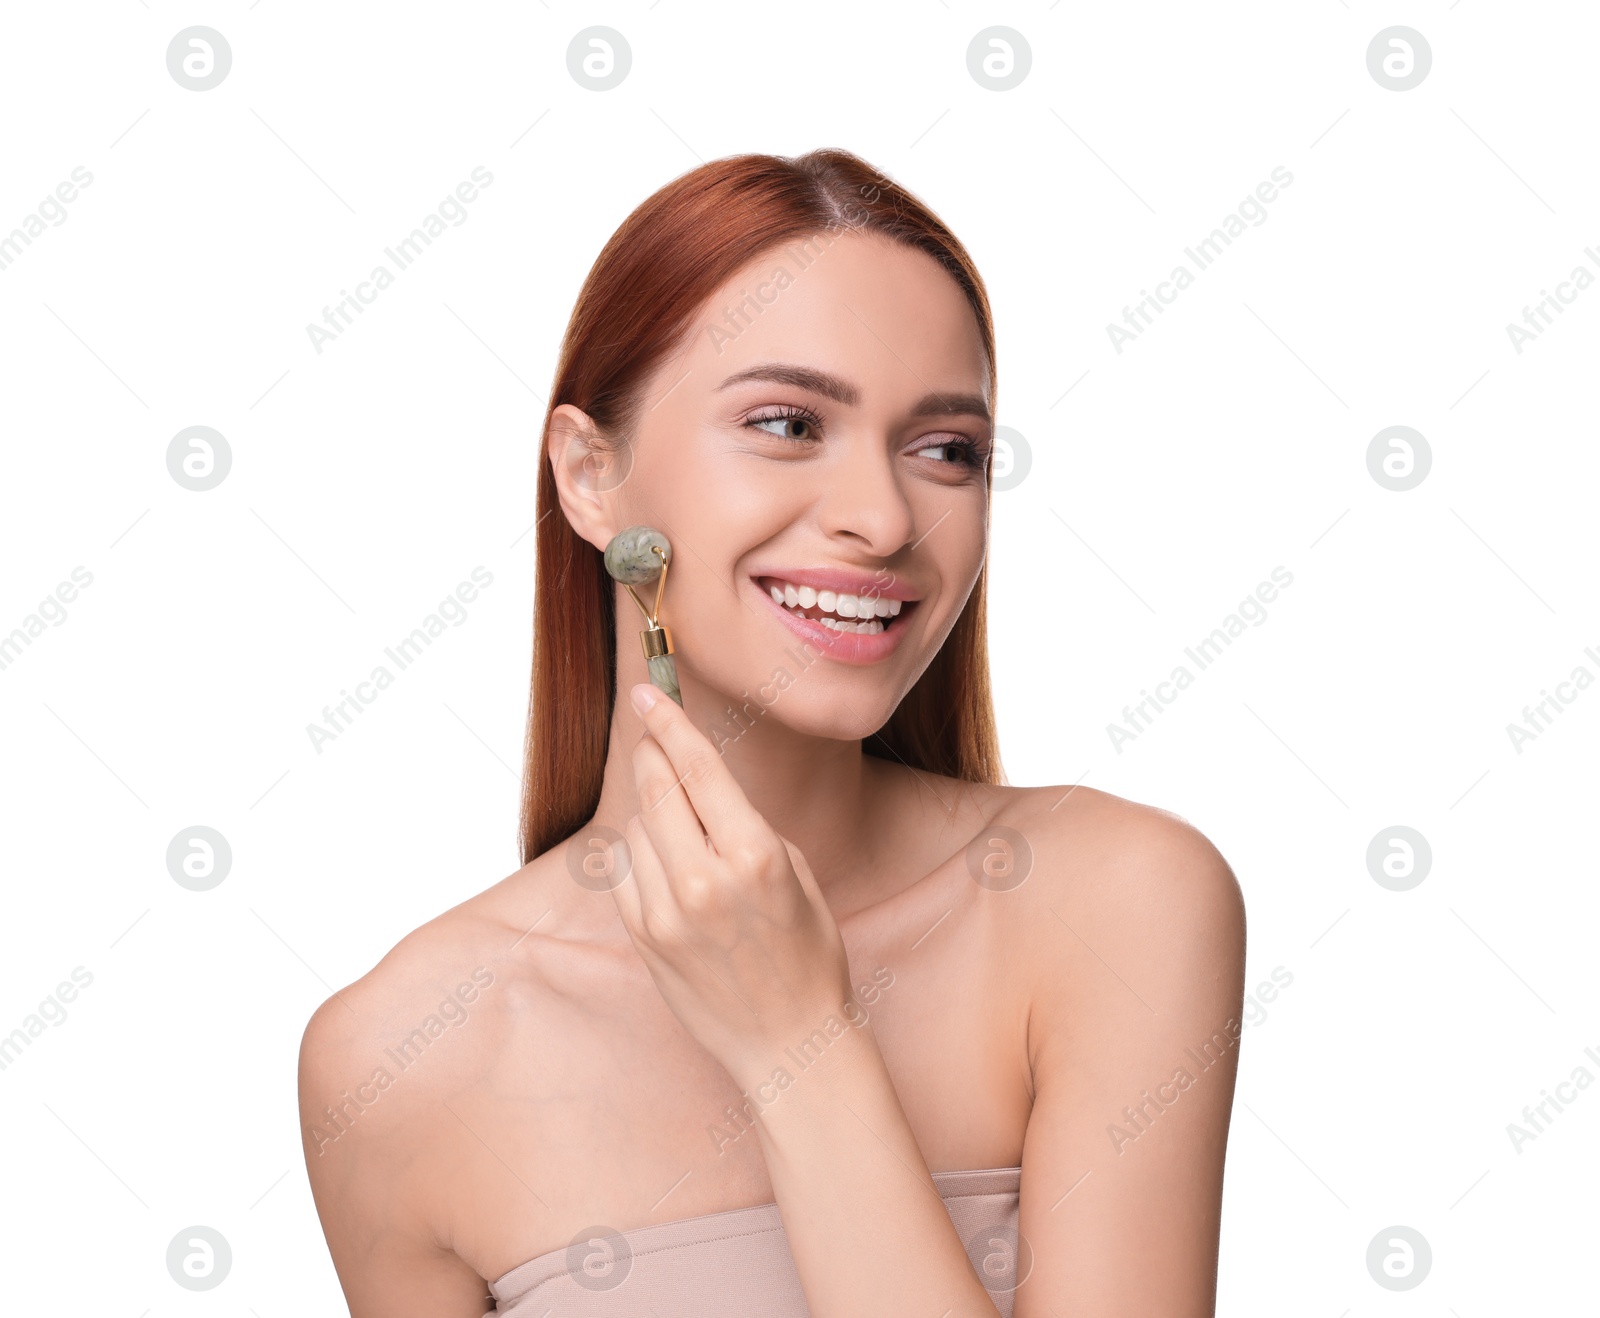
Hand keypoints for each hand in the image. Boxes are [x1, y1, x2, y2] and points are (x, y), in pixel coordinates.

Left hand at [613, 682, 856, 1085]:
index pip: (698, 768)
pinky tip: (670, 874)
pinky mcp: (644, 938)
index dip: (669, 722)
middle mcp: (705, 881)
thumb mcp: (795, 873)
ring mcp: (667, 913)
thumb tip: (696, 782)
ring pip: (637, 828)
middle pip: (656, 788)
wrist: (789, 1043)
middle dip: (652, 754)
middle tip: (650, 734)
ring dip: (654, 817)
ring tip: (687, 840)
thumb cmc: (808, 955)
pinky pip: (626, 872)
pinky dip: (641, 859)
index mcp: (755, 855)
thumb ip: (743, 825)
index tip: (647, 693)